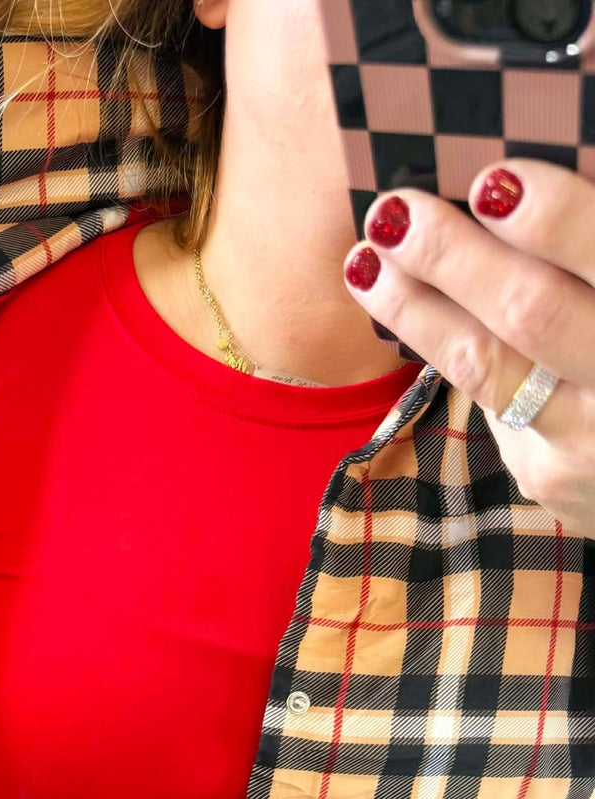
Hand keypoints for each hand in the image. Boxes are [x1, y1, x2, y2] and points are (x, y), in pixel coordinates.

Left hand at [342, 159, 594, 536]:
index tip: (493, 180)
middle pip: (532, 315)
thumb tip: (502, 189)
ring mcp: (589, 445)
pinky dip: (446, 343)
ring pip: (485, 368)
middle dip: (456, 258)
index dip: (554, 222)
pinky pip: (488, 401)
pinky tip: (398, 302)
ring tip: (367, 261)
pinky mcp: (550, 476)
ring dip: (415, 308)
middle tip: (396, 211)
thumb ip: (584, 255)